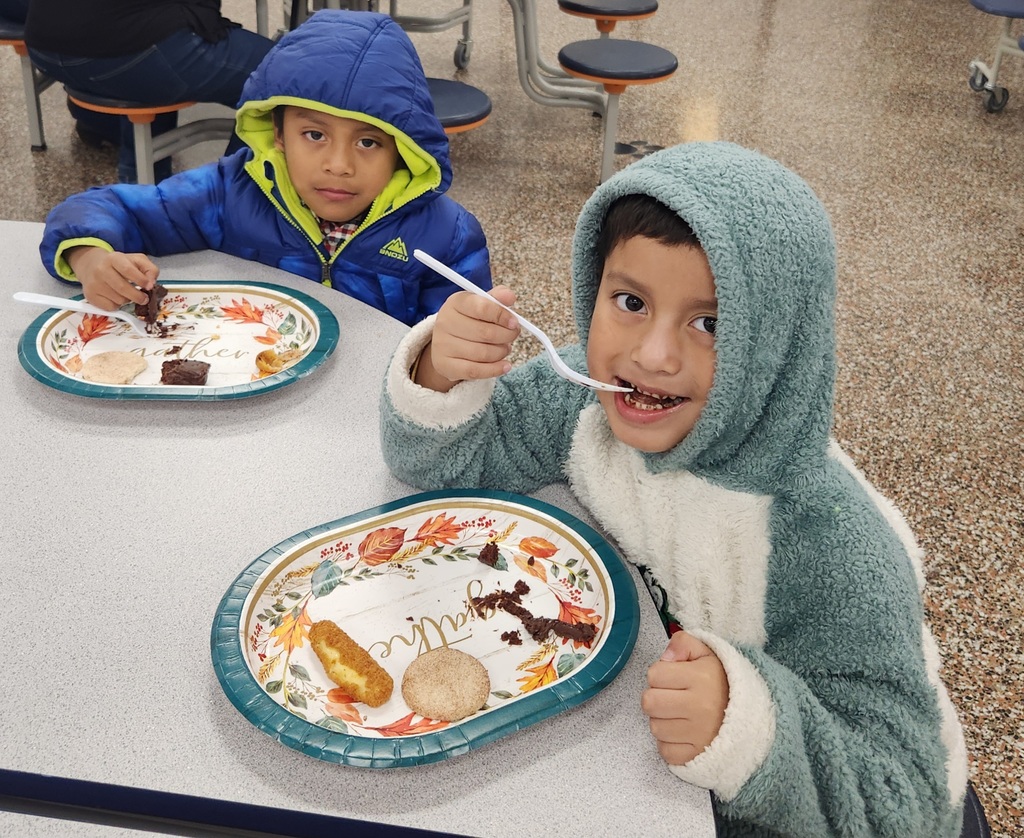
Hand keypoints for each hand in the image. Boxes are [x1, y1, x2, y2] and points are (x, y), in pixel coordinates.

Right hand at [66, 247, 158, 309]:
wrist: (91, 265)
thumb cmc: (119, 264)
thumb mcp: (136, 260)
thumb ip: (149, 269)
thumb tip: (152, 283)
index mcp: (114, 258)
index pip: (128, 270)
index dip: (141, 280)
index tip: (149, 287)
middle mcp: (101, 270)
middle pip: (123, 288)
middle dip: (138, 296)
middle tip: (144, 299)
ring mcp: (94, 283)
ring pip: (119, 300)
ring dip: (128, 300)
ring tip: (126, 293)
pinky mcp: (90, 295)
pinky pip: (110, 307)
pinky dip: (117, 305)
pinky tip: (116, 297)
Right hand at [413, 286, 519, 391]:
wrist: (446, 343)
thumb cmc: (469, 321)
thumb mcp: (481, 305)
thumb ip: (497, 299)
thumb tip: (509, 296)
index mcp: (456, 302)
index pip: (482, 308)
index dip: (502, 316)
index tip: (514, 323)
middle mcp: (446, 322)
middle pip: (486, 333)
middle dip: (507, 336)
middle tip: (513, 336)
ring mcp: (443, 345)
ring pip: (483, 353)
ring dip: (501, 352)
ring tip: (504, 348)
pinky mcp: (445, 365)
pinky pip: (475, 371)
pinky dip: (495, 369)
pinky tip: (505, 366)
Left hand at [642, 631, 728, 764]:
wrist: (753, 715)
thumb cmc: (723, 683)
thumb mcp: (707, 653)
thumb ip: (682, 643)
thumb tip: (664, 658)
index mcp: (701, 678)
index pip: (654, 674)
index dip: (660, 674)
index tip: (673, 678)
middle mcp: (699, 707)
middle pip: (649, 702)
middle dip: (656, 697)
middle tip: (672, 697)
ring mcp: (698, 734)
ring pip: (655, 727)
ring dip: (662, 720)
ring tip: (680, 714)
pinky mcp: (696, 756)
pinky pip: (665, 751)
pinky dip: (669, 743)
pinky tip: (682, 733)